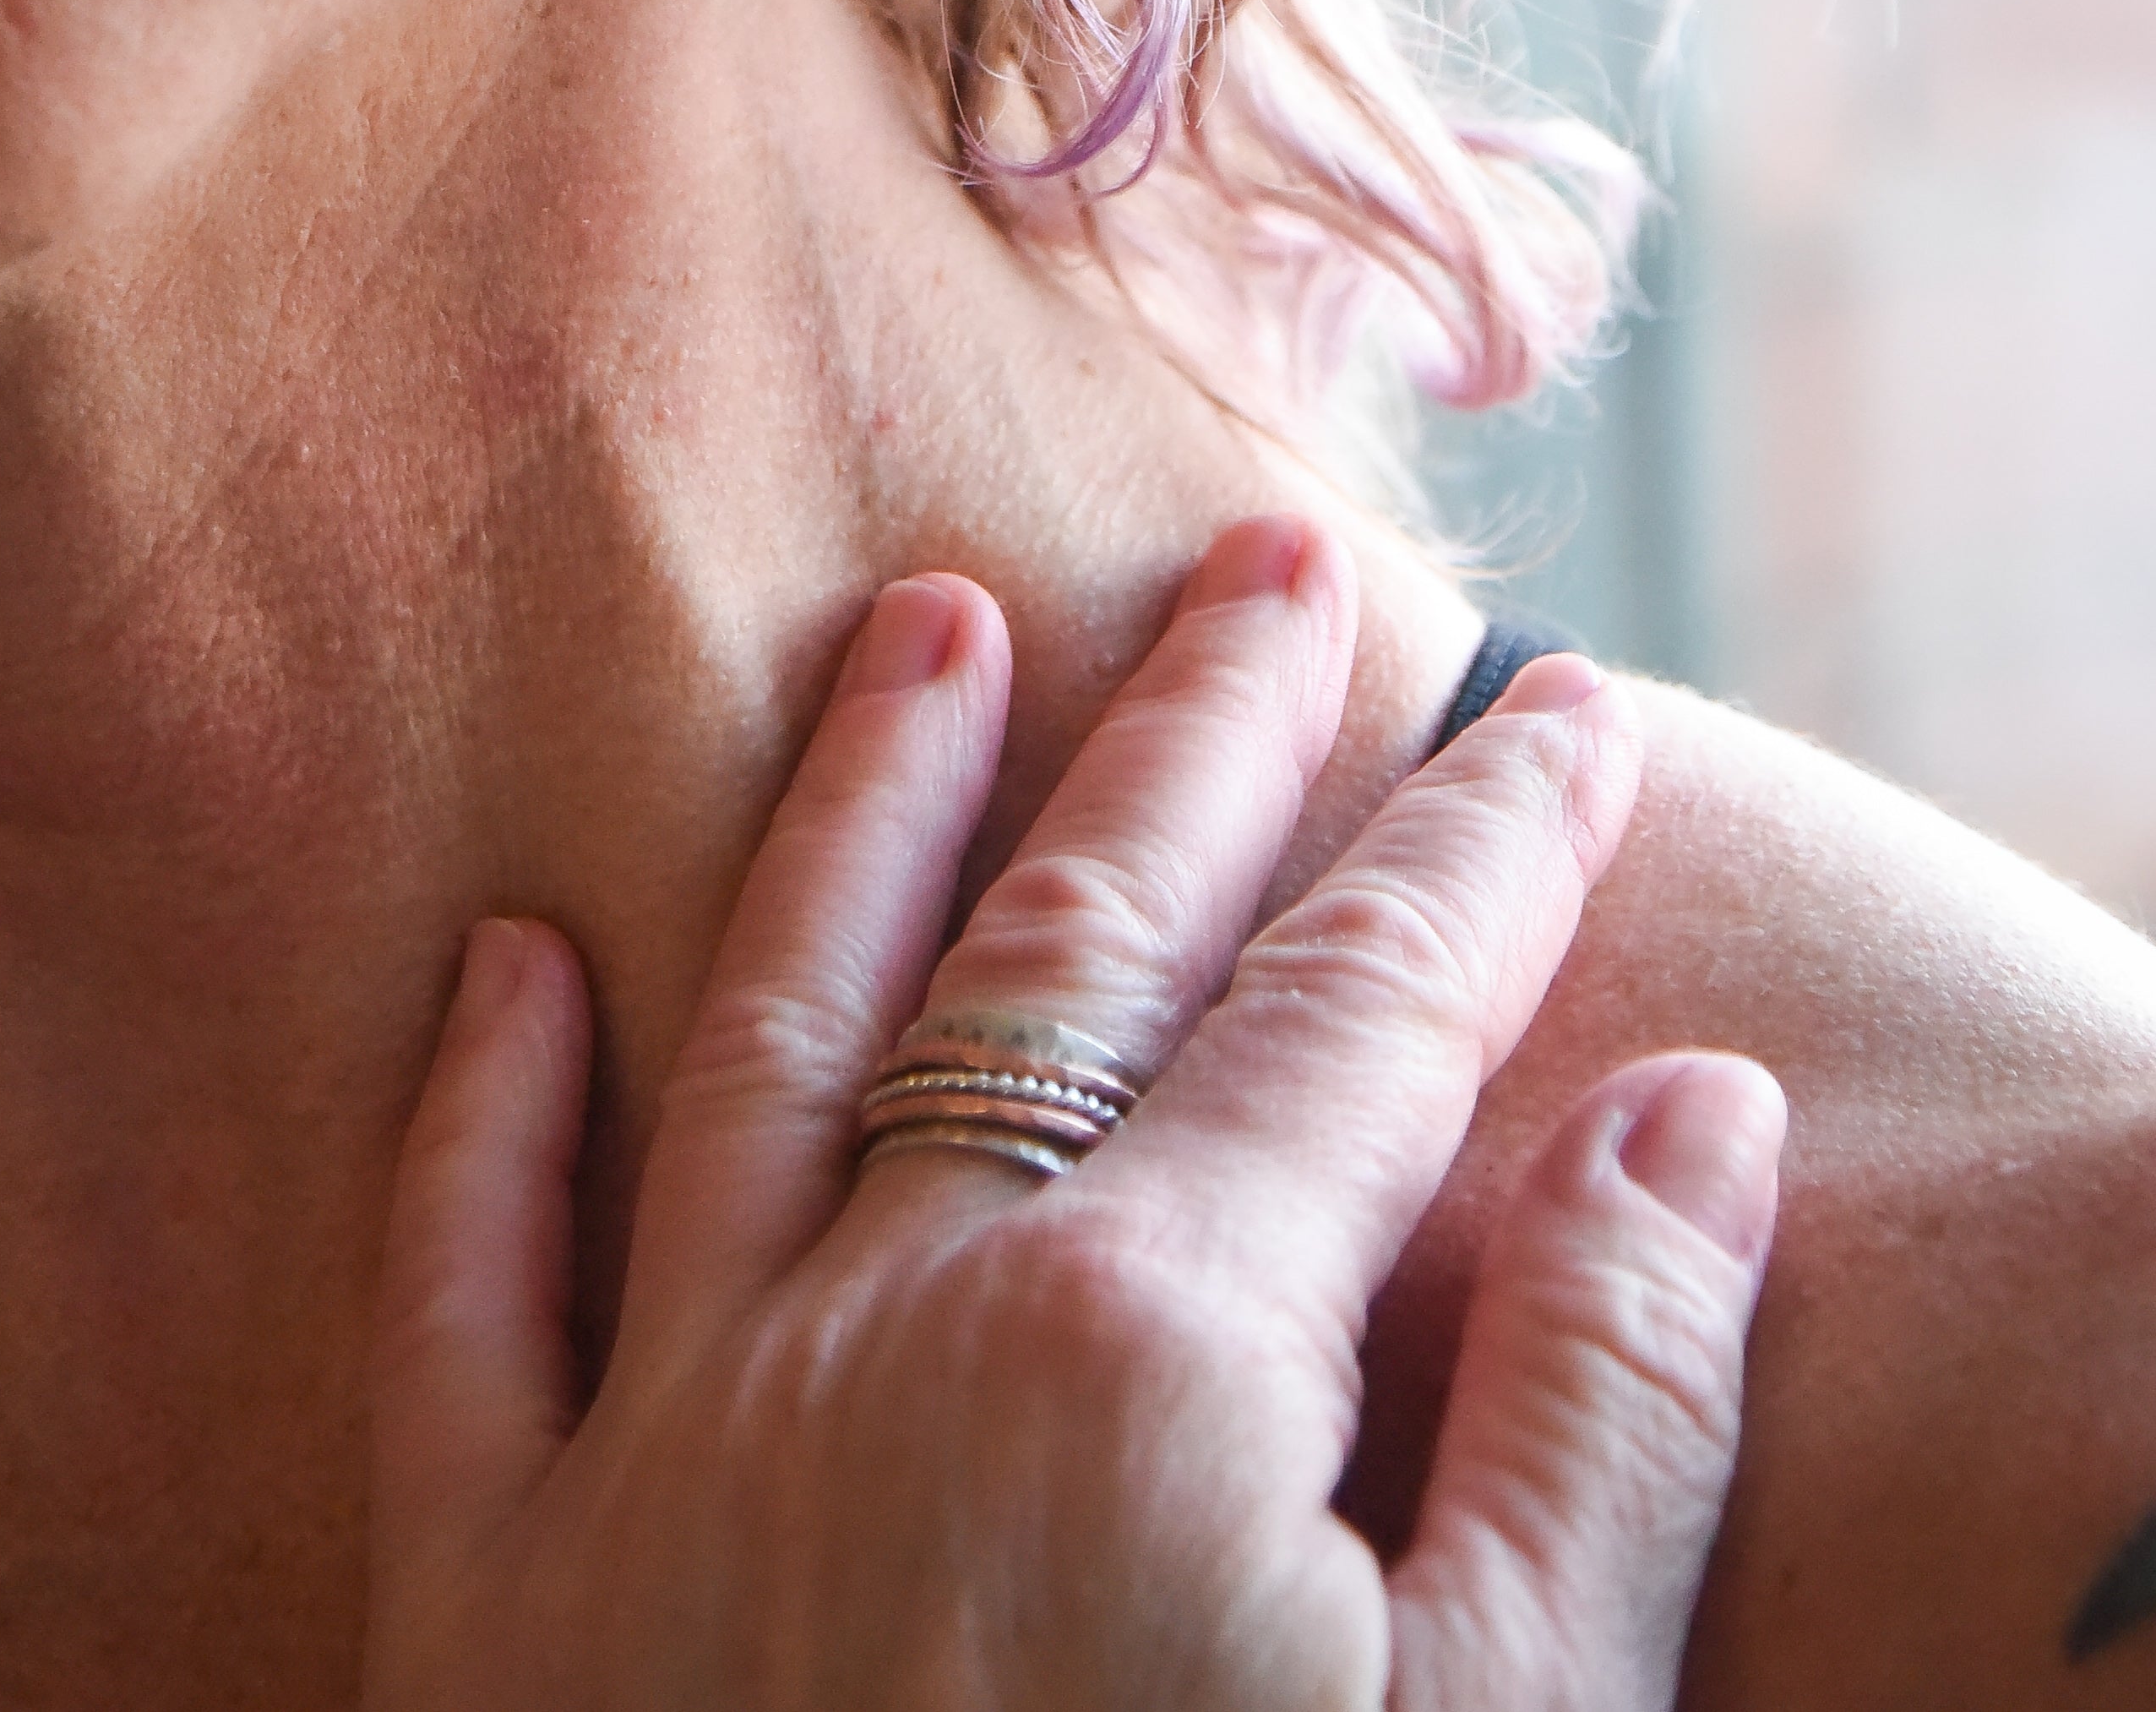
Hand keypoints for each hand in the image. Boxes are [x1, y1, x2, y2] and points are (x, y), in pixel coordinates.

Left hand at [364, 520, 1783, 1710]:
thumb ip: (1599, 1426)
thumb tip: (1695, 1123)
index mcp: (1155, 1362)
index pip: (1362, 1015)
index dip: (1481, 849)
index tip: (1563, 702)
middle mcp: (892, 1327)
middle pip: (1077, 950)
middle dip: (1198, 735)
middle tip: (1268, 556)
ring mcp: (661, 1444)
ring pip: (767, 1028)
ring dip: (853, 808)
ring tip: (926, 619)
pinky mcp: (476, 1600)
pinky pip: (460, 1293)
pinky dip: (476, 1119)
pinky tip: (502, 966)